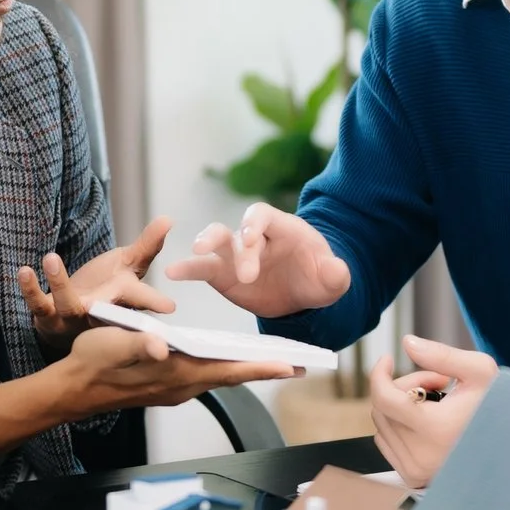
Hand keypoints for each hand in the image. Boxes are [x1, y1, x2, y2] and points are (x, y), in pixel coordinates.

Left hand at [18, 215, 175, 354]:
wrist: (70, 321)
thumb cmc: (104, 291)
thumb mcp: (127, 266)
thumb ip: (147, 246)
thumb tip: (168, 219)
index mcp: (122, 302)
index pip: (141, 301)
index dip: (154, 304)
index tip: (169, 307)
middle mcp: (99, 314)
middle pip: (108, 312)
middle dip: (113, 313)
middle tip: (100, 304)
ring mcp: (72, 318)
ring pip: (68, 305)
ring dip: (59, 282)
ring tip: (51, 257)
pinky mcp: (48, 316)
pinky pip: (38, 304)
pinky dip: (30, 288)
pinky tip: (23, 270)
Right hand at [59, 325, 304, 414]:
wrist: (73, 388)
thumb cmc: (93, 362)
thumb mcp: (114, 345)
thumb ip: (138, 345)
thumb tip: (160, 346)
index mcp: (176, 373)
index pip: (229, 371)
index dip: (261, 368)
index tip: (291, 366)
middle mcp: (182, 386)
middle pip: (233, 375)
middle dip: (266, 368)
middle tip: (300, 362)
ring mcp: (176, 389)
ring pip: (221, 376)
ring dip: (248, 368)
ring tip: (275, 359)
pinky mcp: (168, 385)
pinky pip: (207, 377)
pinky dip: (226, 367)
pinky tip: (231, 358)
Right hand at [162, 202, 350, 318]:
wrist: (302, 294)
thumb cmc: (317, 278)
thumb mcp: (332, 279)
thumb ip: (335, 274)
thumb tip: (337, 270)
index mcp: (281, 228)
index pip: (262, 215)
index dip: (253, 223)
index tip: (250, 239)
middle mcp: (254, 237)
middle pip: (237, 231)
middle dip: (239, 250)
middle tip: (247, 276)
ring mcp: (236, 255)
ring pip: (216, 241)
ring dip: (206, 245)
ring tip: (197, 255)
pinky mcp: (223, 274)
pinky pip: (202, 269)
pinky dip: (188, 269)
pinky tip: (172, 273)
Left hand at [368, 335, 498, 488]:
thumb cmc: (498, 406)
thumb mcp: (479, 372)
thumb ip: (442, 355)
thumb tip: (407, 343)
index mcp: (436, 429)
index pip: (384, 397)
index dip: (379, 373)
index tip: (388, 359)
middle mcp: (422, 455)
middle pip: (383, 406)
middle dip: (405, 386)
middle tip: (438, 382)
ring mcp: (416, 469)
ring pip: (383, 423)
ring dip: (402, 405)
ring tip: (436, 402)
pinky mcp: (413, 476)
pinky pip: (386, 442)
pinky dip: (399, 426)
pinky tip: (427, 421)